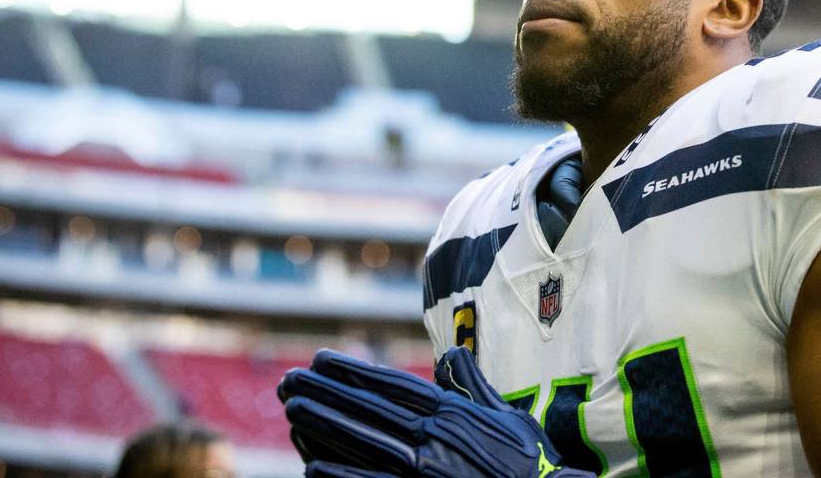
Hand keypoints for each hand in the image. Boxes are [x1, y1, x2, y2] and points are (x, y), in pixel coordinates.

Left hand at [278, 347, 595, 477]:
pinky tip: (312, 465)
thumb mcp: (507, 415)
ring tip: (292, 409)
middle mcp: (433, 437)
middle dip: (326, 392)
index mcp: (451, 413)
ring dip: (323, 424)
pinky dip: (342, 475)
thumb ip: (473, 385)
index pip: (391, 385)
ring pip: (363, 442)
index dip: (354, 372)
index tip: (322, 360)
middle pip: (367, 409)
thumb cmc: (531, 463)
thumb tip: (451, 355)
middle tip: (289, 380)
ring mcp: (425, 472)